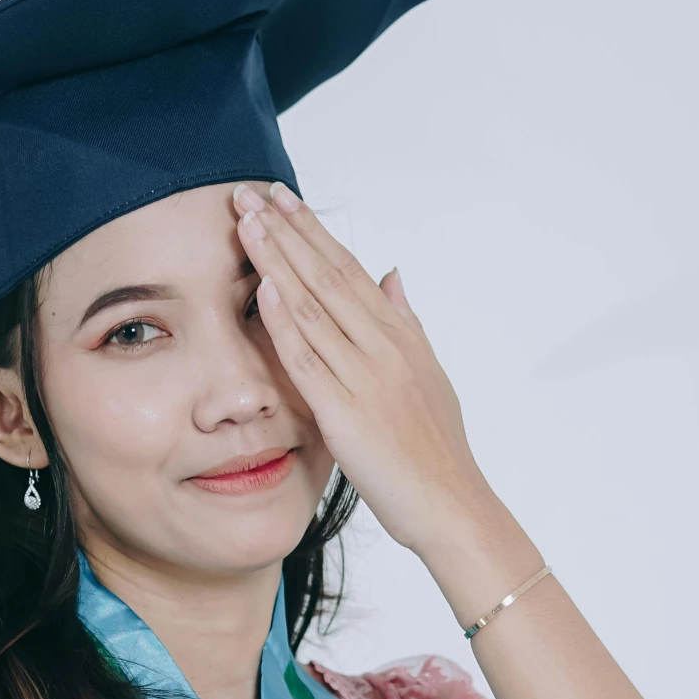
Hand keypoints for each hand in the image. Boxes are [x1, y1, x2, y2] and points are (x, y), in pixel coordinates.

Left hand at [233, 182, 493, 561]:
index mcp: (400, 335)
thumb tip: (392, 274)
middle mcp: (384, 346)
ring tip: (245, 222)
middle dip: (286, 230)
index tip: (281, 199)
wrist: (453, 506)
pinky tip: (263, 289)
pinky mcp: (347, 413)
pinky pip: (310, 360)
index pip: (348, 269)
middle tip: (250, 192)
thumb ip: (406, 322)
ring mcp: (366, 377)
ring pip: (314, 306)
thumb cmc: (436, 451)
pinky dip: (285, 322)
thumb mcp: (428, 375)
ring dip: (277, 260)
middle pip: (327, 274)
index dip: (312, 231)